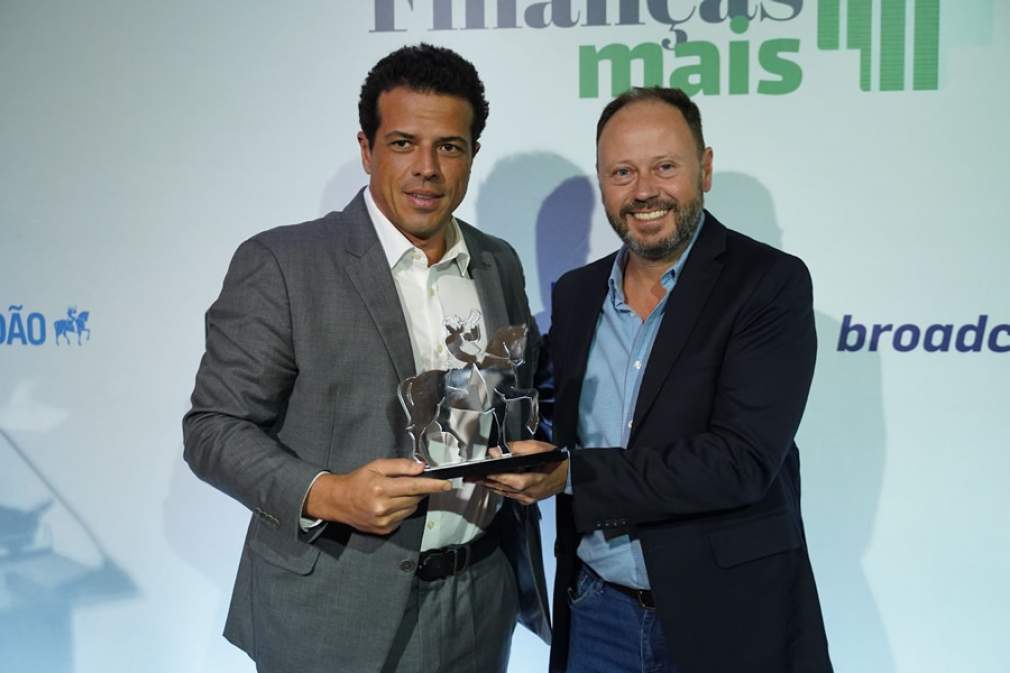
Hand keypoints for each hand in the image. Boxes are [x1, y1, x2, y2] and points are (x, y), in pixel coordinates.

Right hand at [305, 458, 450, 534]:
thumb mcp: (376, 466)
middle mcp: (383, 507)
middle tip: (407, 483)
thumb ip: (400, 466)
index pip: (414, 486)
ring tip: (394, 493)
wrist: (338, 501)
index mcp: (381, 488)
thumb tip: (420, 468)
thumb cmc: (357, 481)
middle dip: (418, 489)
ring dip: (410, 500)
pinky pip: (403, 518)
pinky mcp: (384, 530)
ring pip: (411, 509)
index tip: (446, 485)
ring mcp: (384, 521)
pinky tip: (389, 504)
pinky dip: (402, 510)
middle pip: (415, 498)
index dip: (433, 485)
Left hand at [478, 440, 567, 504]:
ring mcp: (527, 499)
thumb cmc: (555, 460)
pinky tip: (491, 484)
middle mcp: (528, 493)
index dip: (493, 476)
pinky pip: (509, 495)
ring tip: (475, 479)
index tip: (478, 472)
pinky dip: (499, 489)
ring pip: (504, 493)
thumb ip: (520, 447)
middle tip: (469, 476)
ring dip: (490, 486)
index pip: (508, 480)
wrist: (569, 474)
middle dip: (485, 481)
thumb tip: (501, 449)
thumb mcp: (540, 448)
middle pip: (502, 488)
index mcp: (532, 480)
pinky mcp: (527, 500)